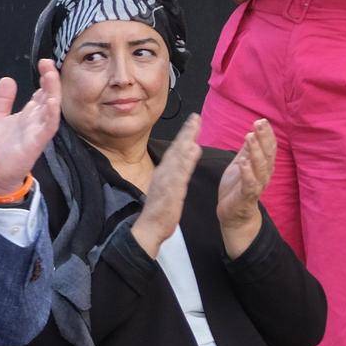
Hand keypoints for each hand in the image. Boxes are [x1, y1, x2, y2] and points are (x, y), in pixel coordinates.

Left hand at [0, 61, 60, 197]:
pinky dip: (51, 114)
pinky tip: (52, 102)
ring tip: (51, 75)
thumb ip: (3, 100)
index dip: (44, 77)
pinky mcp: (36, 144)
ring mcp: (37, 132)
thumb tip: (7, 79)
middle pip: (49, 96)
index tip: (43, 62)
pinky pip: (48, 128)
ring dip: (53, 92)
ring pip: (51, 108)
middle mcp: (36, 120)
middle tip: (47, 63)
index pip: (41, 92)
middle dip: (50, 80)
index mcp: (28, 114)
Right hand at [130, 115, 201, 257]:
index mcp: (164, 174)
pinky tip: (192, 150)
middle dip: (186, 132)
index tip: (193, 121)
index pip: (175, 151)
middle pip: (176, 149)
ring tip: (194, 126)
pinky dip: (186, 160)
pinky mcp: (171, 191)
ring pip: (177, 157)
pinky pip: (180, 173)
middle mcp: (163, 174)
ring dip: (186, 140)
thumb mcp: (167, 190)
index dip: (184, 135)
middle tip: (195, 117)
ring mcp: (166, 181)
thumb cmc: (159, 211)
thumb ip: (173, 175)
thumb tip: (181, 162)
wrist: (150, 229)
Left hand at [216, 116, 275, 257]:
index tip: (262, 120)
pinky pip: (249, 183)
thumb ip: (247, 151)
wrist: (233, 214)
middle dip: (264, 138)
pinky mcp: (247, 196)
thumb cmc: (236, 188)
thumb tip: (253, 133)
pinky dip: (247, 172)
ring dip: (256, 151)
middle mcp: (264, 174)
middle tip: (259, 123)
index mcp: (262, 166)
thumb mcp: (240, 165)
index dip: (266, 134)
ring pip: (260, 166)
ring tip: (250, 137)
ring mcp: (257, 185)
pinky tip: (242, 161)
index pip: (267, 147)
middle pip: (267, 154)